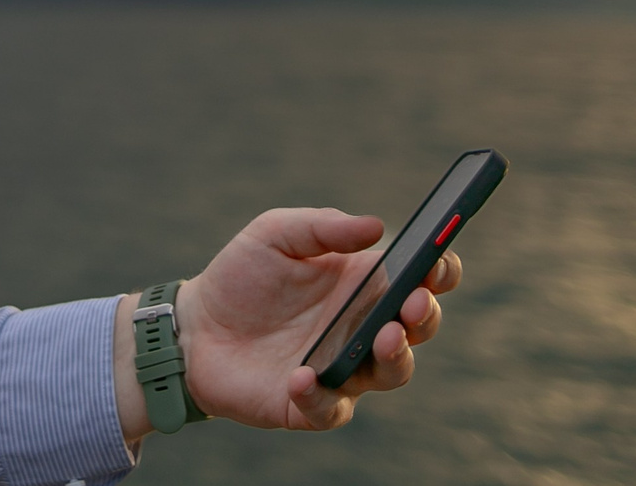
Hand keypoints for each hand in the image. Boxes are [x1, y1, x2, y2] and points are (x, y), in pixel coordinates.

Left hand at [117, 208, 462, 437]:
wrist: (195, 326)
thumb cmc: (244, 275)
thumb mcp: (275, 234)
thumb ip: (323, 227)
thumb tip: (376, 227)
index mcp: (365, 282)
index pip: (422, 278)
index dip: (440, 271)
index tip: (437, 263)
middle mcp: (364, 327)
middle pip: (418, 328)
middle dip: (425, 315)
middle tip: (412, 303)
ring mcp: (343, 368)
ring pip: (392, 373)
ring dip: (396, 357)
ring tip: (384, 337)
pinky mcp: (311, 403)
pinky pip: (331, 408)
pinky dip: (320, 396)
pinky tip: (301, 376)